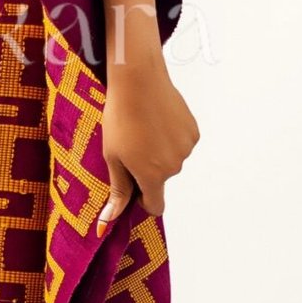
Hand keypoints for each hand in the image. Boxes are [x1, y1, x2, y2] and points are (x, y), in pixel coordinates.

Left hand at [97, 61, 198, 231]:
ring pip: (171, 160)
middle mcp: (174, 166)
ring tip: (143, 128)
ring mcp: (186, 148)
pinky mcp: (193, 131)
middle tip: (131, 143)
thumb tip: (109, 222)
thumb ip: (118, 190)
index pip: (155, 206)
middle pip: (161, 179)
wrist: (138, 80)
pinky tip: (157, 120)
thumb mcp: (112, 156)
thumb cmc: (120, 117)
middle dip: (147, 169)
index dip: (142, 200)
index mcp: (152, 176)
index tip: (132, 184)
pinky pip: (181, 143)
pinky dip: (170, 137)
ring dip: (159, 152)